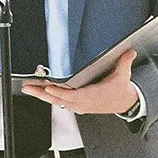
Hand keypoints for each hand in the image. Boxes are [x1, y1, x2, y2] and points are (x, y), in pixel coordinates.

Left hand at [21, 50, 138, 116]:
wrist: (123, 103)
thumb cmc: (120, 90)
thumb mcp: (123, 75)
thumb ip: (125, 62)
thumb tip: (129, 52)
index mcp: (92, 96)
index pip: (73, 96)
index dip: (60, 93)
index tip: (49, 88)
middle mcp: (82, 103)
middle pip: (58, 99)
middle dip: (42, 93)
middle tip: (28, 87)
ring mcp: (78, 105)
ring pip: (56, 101)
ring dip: (41, 95)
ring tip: (28, 88)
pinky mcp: (76, 105)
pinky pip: (59, 101)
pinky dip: (48, 96)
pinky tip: (39, 91)